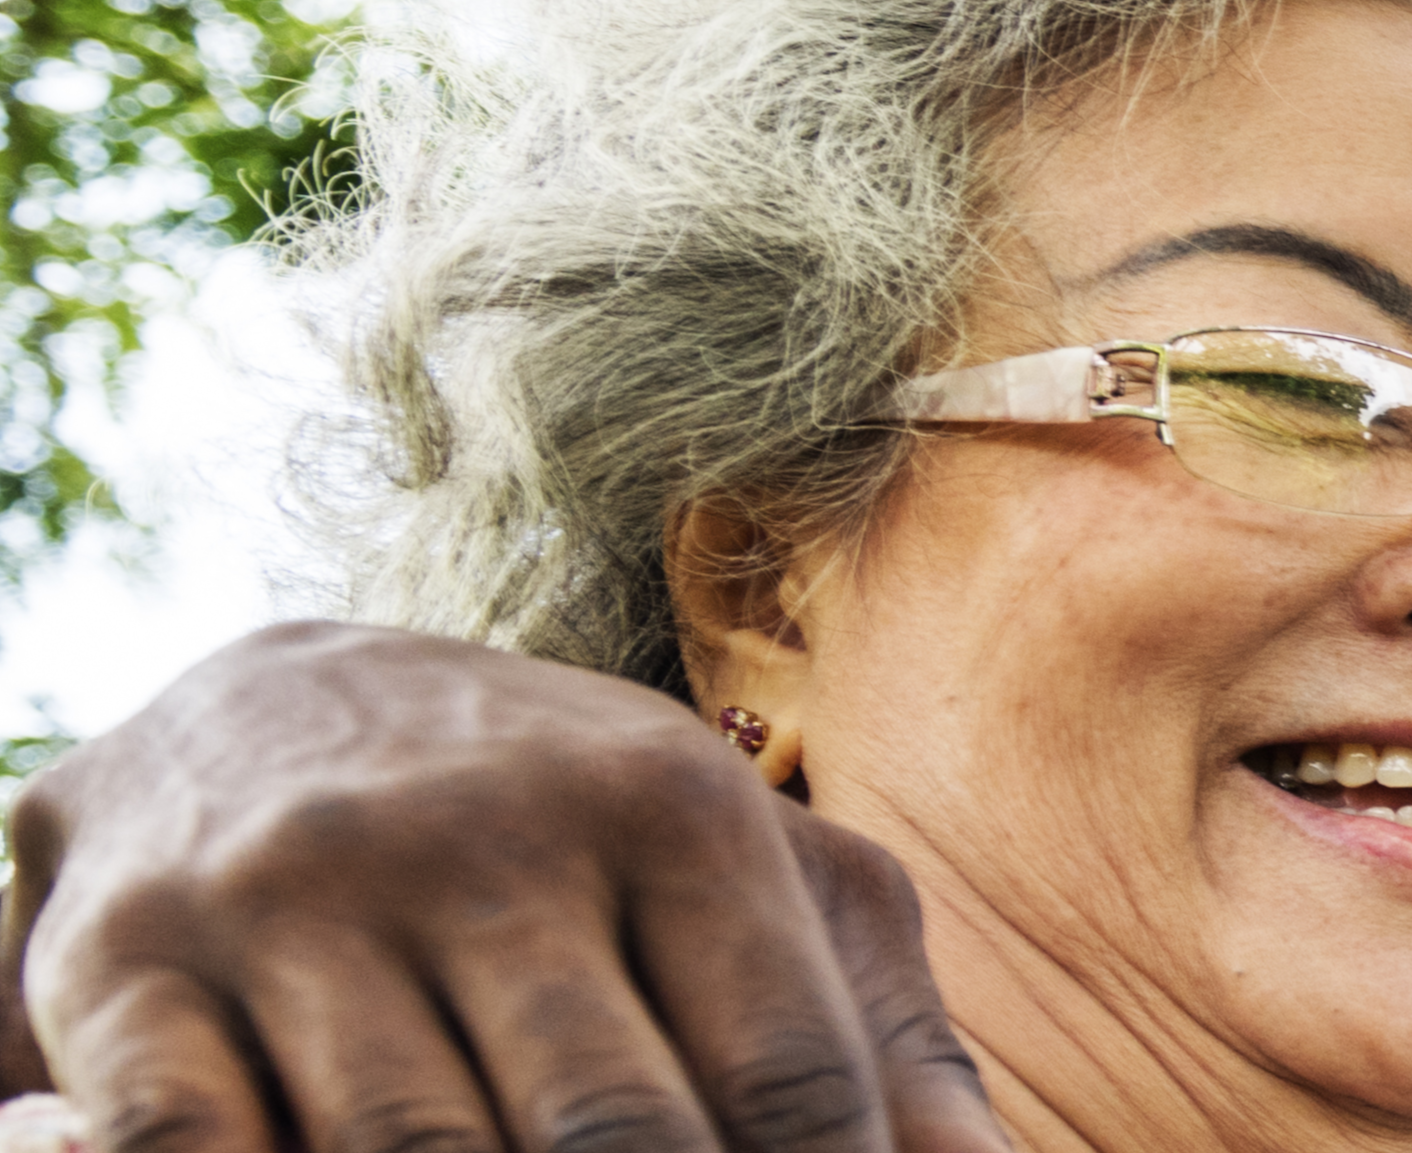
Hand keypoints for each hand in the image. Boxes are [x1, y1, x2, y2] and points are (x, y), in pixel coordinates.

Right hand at [0, 622, 1008, 1151]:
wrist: (252, 707)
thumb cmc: (561, 830)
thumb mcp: (744, 880)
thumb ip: (879, 1030)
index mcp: (667, 805)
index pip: (788, 1077)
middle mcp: (477, 836)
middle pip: (613, 1132)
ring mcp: (290, 901)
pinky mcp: (126, 973)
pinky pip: (201, 1147)